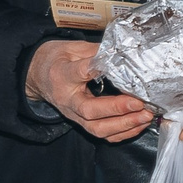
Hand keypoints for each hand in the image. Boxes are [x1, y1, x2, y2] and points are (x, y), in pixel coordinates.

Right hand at [26, 40, 154, 141]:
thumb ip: (96, 52)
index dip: (97, 71)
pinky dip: (124, 133)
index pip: (78, 73)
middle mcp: (67, 100)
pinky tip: (139, 124)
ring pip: (98, 129)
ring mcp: (74, 115)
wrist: (37, 76)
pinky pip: (103, 135)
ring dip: (125, 125)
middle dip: (118, 110)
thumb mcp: (72, 48)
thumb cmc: (57, 60)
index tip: (116, 68)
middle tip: (140, 104)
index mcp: (62, 75)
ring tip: (145, 116)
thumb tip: (121, 54)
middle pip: (90, 112)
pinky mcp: (82, 123)